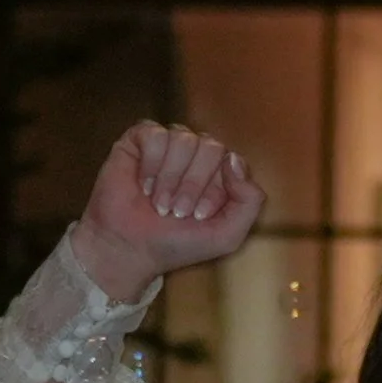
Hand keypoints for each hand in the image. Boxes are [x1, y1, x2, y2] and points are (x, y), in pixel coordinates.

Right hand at [73, 123, 263, 297]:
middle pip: (211, 146)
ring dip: (170, 178)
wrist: (131, 249)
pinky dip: (150, 164)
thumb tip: (233, 158)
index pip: (231, 161)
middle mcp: (197, 154)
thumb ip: (250, 201)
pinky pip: (155, 133)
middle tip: (176, 212)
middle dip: (193, 184)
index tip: (198, 216)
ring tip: (158, 203)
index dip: (215, 190)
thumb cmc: (179, 244)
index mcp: (221, 173)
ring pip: (183, 138)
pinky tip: (143, 185)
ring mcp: (169, 144)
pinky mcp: (140, 139)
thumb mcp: (228, 235)